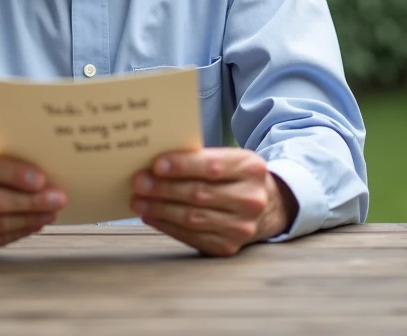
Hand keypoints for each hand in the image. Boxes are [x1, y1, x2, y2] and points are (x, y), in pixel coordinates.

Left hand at [131, 147, 296, 256]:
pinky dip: (167, 226)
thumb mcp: (230, 159)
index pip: (212, 167)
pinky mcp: (229, 247)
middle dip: (164, 188)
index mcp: (251, 169)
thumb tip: (155, 164)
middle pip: (199, 194)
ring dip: (160, 209)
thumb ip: (200, 159)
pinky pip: (191, 237)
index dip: (183, 166)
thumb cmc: (236, 177)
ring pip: (193, 218)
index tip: (156, 164)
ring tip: (138, 200)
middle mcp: (250, 199)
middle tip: (138, 182)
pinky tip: (151, 216)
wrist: (268, 207)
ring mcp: (241, 227)